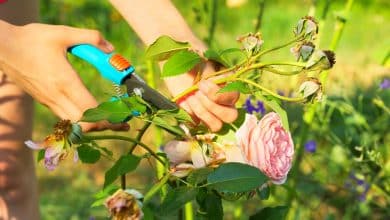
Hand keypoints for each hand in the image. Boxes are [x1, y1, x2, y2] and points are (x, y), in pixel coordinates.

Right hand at [0, 21, 128, 131]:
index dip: (109, 119)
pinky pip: (65, 116)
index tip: (123, 120)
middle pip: (84, 124)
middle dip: (104, 126)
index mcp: (64, 82)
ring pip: (73, 124)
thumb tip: (111, 49)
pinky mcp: (44, 101)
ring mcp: (48, 101)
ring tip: (109, 120)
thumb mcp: (62, 33)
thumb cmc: (31, 39)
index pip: (90, 110)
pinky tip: (90, 112)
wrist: (2, 47)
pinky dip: (80, 119)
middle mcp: (56, 96)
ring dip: (93, 125)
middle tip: (121, 124)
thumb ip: (90, 38)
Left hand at [165, 62, 238, 131]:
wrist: (174, 62)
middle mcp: (224, 101)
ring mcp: (211, 111)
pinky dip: (191, 115)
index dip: (218, 94)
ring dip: (202, 112)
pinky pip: (198, 125)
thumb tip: (206, 78)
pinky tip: (184, 102)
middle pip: (230, 116)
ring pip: (217, 125)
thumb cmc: (190, 56)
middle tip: (197, 92)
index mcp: (230, 85)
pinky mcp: (196, 116)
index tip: (202, 82)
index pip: (234, 97)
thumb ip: (210, 67)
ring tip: (191, 97)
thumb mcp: (201, 56)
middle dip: (212, 105)